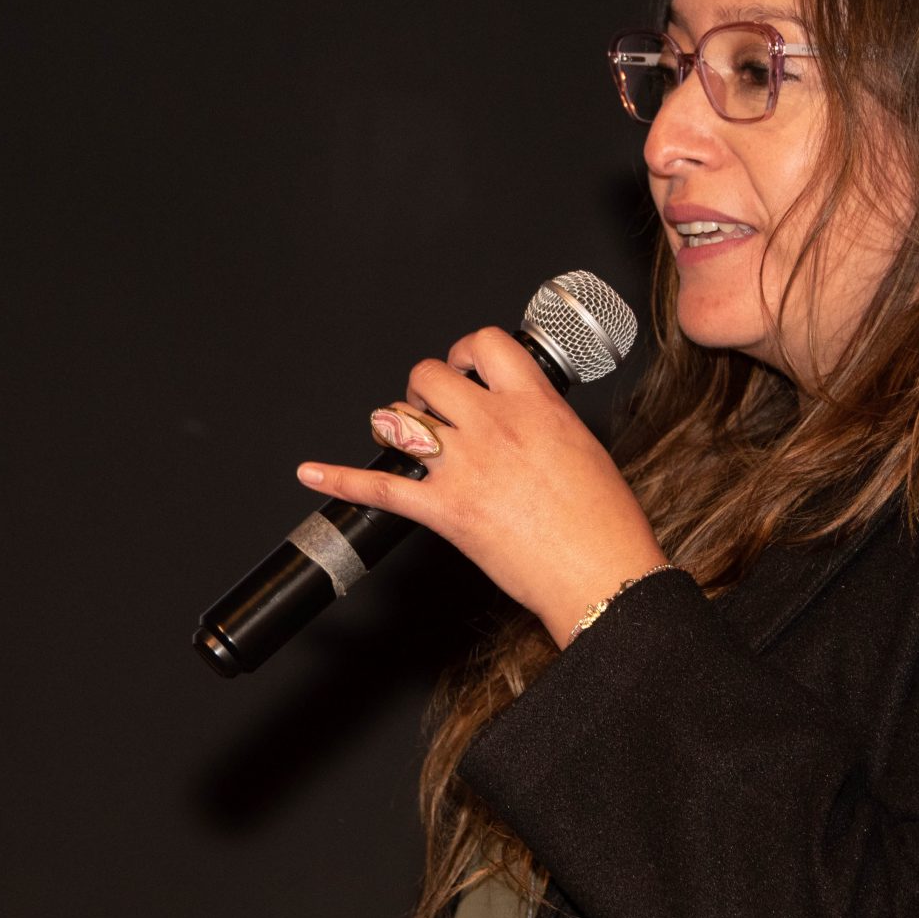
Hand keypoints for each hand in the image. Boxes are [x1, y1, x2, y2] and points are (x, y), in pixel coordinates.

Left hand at [298, 327, 669, 644]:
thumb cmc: (604, 521)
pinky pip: (380, 486)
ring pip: (400, 419)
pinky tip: (313, 471)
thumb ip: (544, 419)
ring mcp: (465, 467)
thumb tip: (522, 412)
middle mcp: (495, 427)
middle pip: (429, 376)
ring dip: (394, 423)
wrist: (600, 573)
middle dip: (423, 388)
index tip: (464, 366)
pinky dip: (339, 477)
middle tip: (431, 407)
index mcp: (536, 405)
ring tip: (403, 435)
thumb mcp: (584, 446)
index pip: (486, 344)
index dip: (464, 350)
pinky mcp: (444, 510)